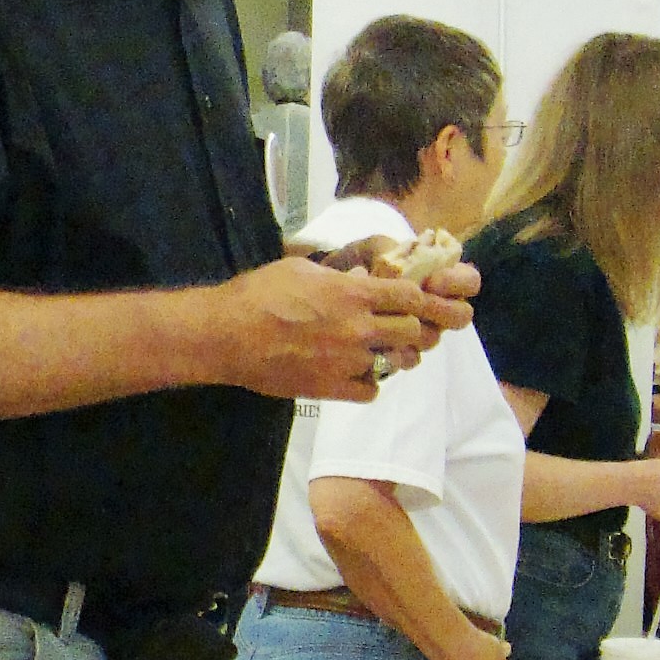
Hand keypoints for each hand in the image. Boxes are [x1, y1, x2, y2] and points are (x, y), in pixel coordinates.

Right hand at [206, 258, 474, 403]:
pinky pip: (372, 390)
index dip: (428, 299)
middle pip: (415, 331)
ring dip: (399, 355)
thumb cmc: (259, 294)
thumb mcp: (302, 269)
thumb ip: (338, 276)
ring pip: (399, 363)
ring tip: (389, 351)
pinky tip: (359, 374)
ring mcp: (347, 362)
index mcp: (352, 293)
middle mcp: (358, 328)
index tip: (432, 302)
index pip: (412, 296)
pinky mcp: (332, 389)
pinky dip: (371, 382)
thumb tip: (357, 278)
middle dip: (420, 329)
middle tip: (416, 329)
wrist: (227, 336)